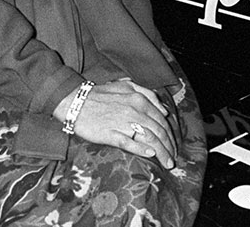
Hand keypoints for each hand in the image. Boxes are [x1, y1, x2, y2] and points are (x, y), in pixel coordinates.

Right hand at [57, 78, 177, 166]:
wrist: (76, 101)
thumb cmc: (101, 94)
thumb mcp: (127, 85)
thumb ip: (148, 94)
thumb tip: (164, 110)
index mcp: (140, 99)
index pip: (162, 121)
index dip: (170, 135)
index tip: (173, 146)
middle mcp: (135, 110)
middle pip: (159, 131)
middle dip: (169, 147)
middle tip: (173, 159)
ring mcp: (123, 123)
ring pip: (149, 139)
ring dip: (161, 152)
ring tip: (167, 163)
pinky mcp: (110, 134)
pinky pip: (129, 143)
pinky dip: (142, 149)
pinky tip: (150, 155)